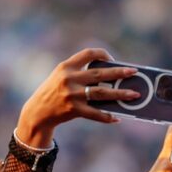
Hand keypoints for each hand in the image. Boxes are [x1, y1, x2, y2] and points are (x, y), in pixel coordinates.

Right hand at [15, 48, 139, 145]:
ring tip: (134, 95)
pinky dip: (107, 116)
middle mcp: (69, 78)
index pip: (88, 53)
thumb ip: (80, 73)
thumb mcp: (61, 77)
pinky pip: (95, 113)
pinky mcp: (74, 110)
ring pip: (102, 93)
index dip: (103, 54)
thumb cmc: (53, 92)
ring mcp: (72, 95)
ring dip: (120, 94)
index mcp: (66, 66)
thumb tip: (111, 78)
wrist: (37, 112)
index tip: (113, 59)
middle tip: (133, 72)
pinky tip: (117, 117)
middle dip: (119, 72)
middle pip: (100, 73)